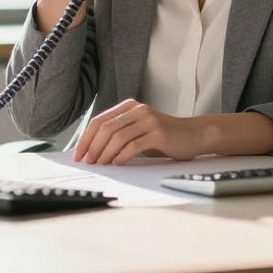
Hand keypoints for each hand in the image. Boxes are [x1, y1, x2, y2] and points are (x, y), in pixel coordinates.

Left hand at [73, 99, 207, 164]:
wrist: (194, 135)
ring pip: (117, 137)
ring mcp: (149, 120)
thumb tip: (93, 152)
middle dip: (93, 147)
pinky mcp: (158, 133)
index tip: (78, 154)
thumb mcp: (139, 130)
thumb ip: (120, 134)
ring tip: (101, 165)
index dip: (86, 138)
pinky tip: (117, 164)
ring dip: (105, 154)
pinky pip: (134, 145)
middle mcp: (138, 110)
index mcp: (129, 107)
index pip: (99, 120)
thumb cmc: (164, 137)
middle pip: (106, 128)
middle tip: (88, 162)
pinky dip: (122, 156)